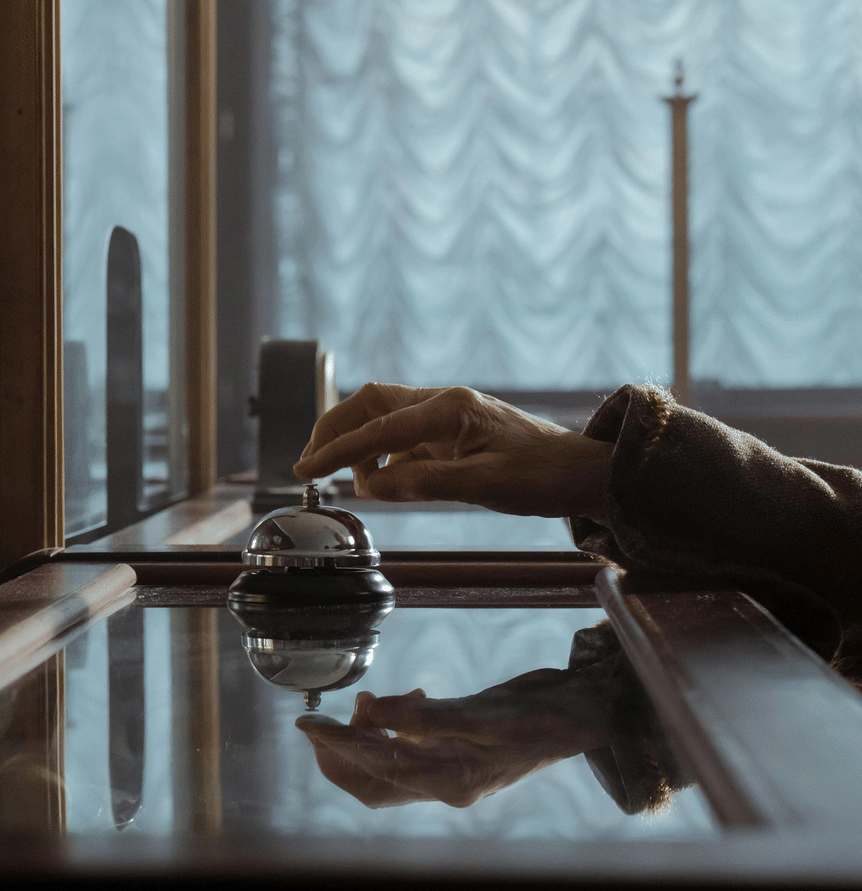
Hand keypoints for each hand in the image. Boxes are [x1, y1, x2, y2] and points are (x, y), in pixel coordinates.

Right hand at [292, 383, 612, 521]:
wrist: (586, 473)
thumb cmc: (544, 478)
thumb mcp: (486, 486)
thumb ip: (424, 483)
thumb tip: (370, 486)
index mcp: (449, 410)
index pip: (376, 430)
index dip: (334, 452)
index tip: (304, 472)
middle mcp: (443, 403)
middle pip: (369, 404)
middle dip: (334, 430)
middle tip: (310, 465)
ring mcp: (447, 415)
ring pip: (382, 417)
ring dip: (357, 444)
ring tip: (349, 480)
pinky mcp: (451, 431)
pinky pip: (402, 437)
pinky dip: (381, 456)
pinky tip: (382, 480)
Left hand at [295, 668, 610, 809]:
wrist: (583, 713)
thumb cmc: (545, 716)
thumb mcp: (489, 715)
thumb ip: (431, 717)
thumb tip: (376, 711)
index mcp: (453, 784)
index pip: (378, 772)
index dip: (340, 748)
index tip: (308, 725)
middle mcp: (446, 784)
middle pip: (372, 780)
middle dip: (343, 748)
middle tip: (322, 717)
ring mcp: (449, 770)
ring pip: (386, 762)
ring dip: (368, 731)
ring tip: (371, 698)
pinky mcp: (454, 751)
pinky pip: (409, 745)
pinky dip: (395, 721)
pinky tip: (407, 698)